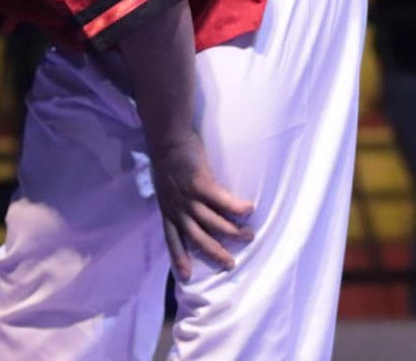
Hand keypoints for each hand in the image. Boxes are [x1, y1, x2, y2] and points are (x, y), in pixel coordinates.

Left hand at [149, 132, 254, 279]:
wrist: (167, 138)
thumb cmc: (169, 161)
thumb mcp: (166, 188)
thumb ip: (177, 203)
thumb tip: (191, 214)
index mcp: (168, 209)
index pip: (172, 239)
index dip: (180, 257)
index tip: (186, 277)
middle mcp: (178, 208)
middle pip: (197, 237)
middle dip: (215, 252)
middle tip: (231, 264)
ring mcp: (189, 197)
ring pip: (214, 222)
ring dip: (234, 231)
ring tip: (249, 235)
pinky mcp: (201, 184)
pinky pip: (224, 202)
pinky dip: (238, 207)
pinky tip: (249, 209)